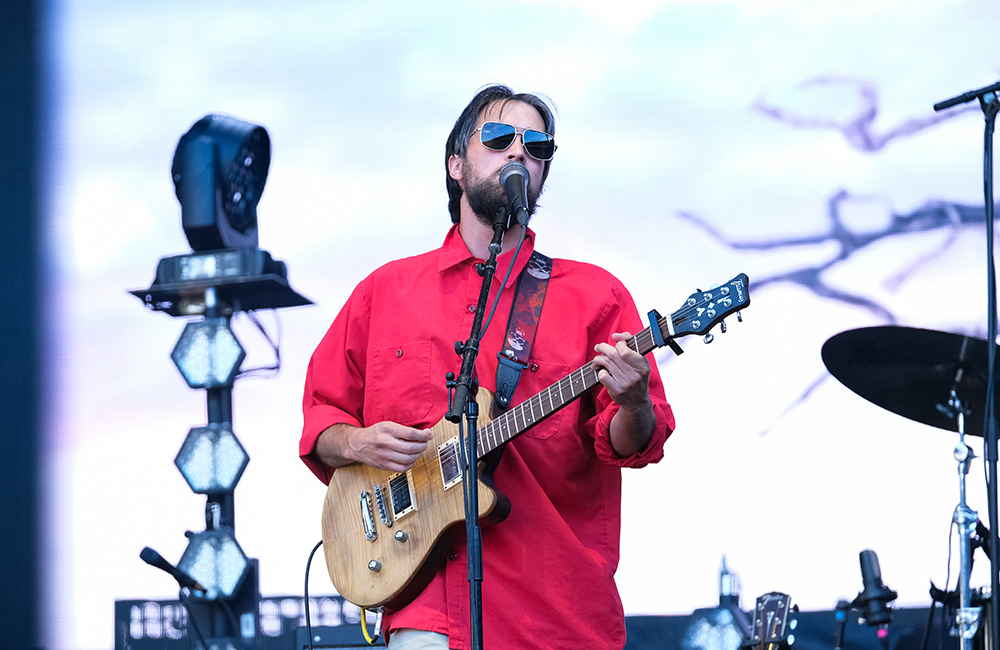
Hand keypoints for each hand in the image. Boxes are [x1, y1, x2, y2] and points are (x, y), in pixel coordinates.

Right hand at [318, 421, 432, 472]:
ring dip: (418, 455)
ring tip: (418, 450)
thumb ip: (403, 429)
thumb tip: (422, 433)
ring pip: (408, 459)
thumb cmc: (374, 433)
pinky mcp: (384, 465)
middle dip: (422, 446)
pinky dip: (411, 464)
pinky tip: (411, 459)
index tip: (429, 434)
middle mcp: (385, 443)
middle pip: (411, 448)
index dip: (423, 435)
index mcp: (387, 430)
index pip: (410, 434)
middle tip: (424, 443)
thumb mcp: (387, 425)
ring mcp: (384, 456)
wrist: (357, 444)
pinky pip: (402, 468)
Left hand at [591, 332, 651, 410]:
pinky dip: (600, 371)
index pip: (624, 350)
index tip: (614, 344)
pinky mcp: (617, 390)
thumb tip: (615, 335)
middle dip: (602, 348)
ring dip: (598, 359)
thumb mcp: (639, 360)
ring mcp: (626, 383)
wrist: (637, 401)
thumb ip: (629, 343)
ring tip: (597, 360)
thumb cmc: (636, 376)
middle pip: (613, 355)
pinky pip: (603, 375)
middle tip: (598, 347)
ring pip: (606, 363)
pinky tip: (603, 373)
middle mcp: (635, 375)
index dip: (617, 344)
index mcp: (643, 365)